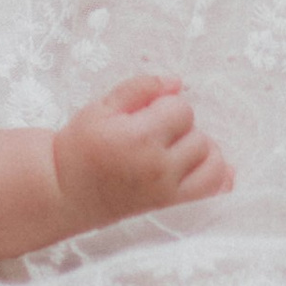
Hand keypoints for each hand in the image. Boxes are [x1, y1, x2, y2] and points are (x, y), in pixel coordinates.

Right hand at [52, 74, 231, 232]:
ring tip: (176, 148)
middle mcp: (157, 166)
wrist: (65, 191)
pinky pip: (213, 190)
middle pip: (198, 135)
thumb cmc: (79, 147)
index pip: (180, 109)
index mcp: (138, 137)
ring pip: (213, 161)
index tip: (145, 114)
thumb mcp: (101, 108)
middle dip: (181, 128)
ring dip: (200, 149)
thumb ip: (139, 88)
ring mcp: (167, 189)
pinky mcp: (170, 204)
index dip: (165, 106)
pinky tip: (205, 164)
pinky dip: (220, 176)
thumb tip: (176, 82)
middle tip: (155, 133)